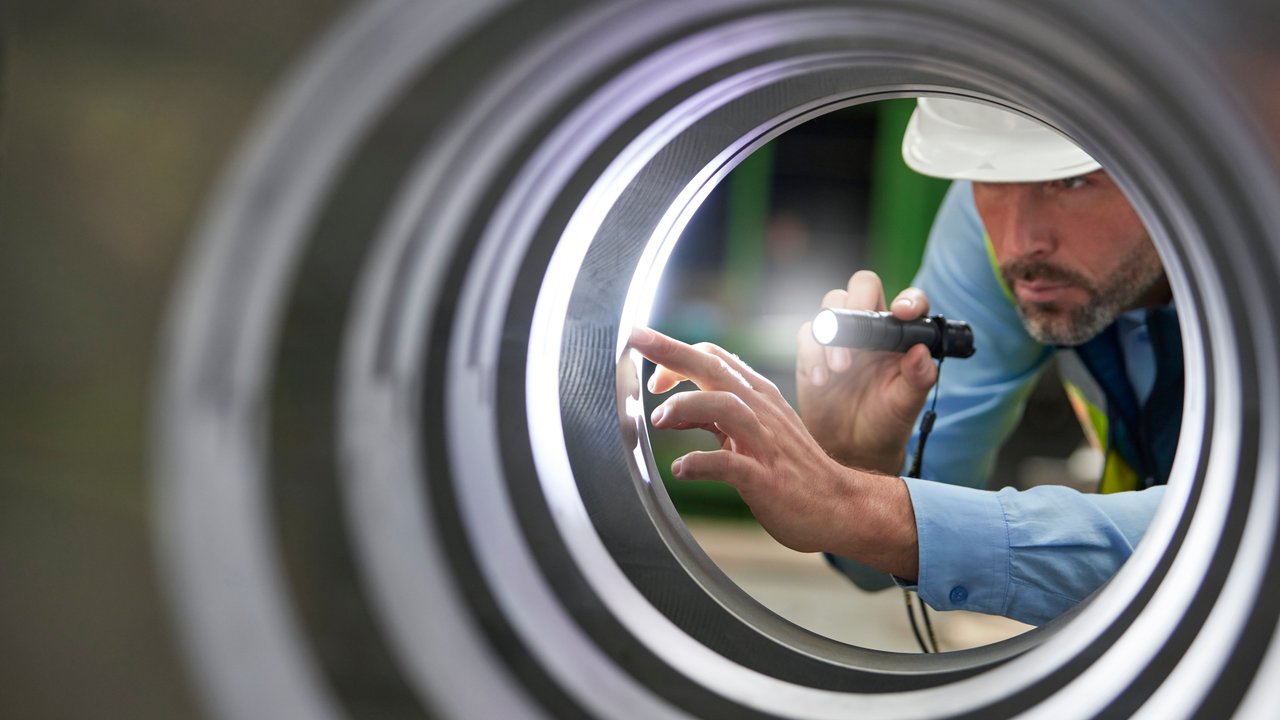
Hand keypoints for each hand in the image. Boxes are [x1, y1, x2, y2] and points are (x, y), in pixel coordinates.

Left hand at [629, 327, 917, 577]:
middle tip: (636, 340)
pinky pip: (730, 464)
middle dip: (671, 352)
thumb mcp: (756, 430)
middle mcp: (760, 410)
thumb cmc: (792, 468)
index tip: (653, 377)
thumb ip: (719, 414)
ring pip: (724, 406)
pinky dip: (701, 463)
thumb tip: (676, 404)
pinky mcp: (765, 477)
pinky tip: (680, 469)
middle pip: (712, 368)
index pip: (713, 357)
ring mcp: (764, 443)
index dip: (677, 356)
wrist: (839, 505)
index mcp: (756, 395)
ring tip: (658, 419)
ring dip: (687, 407)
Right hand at [795, 270, 937, 473]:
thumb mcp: (907, 405)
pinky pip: (807, 334)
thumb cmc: (885, 423)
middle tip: (857, 337)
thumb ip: (918, 379)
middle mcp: (870, 329)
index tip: (902, 313)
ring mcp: (840, 337)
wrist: (851, 449)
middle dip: (858, 302)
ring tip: (840, 370)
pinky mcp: (812, 351)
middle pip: (862, 286)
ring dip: (834, 333)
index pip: (908, 302)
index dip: (907, 300)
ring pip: (832, 306)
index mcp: (900, 336)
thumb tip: (921, 352)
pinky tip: (821, 380)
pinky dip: (812, 353)